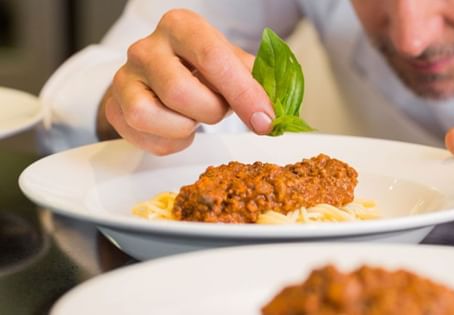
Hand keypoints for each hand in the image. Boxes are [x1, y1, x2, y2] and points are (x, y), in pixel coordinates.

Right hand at [100, 9, 273, 154]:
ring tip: (192, 117)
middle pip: (180, 91)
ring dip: (183, 127)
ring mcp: (124, 77)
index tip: (264, 120)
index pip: (212, 57)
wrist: (160, 78)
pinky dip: (169, 142)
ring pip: (150, 115)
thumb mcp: (231, 65)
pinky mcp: (114, 107)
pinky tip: (176, 128)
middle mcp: (146, 47)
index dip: (243, 93)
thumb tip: (276, 112)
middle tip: (216, 109)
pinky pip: (143, 137)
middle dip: (210, 111)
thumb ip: (255, 82)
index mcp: (181, 27)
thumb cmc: (201, 71)